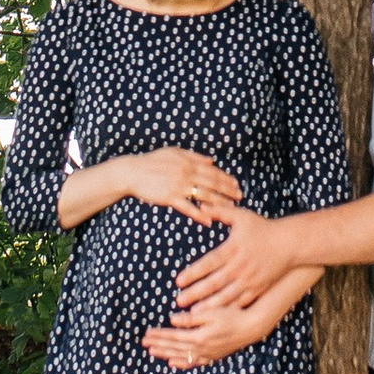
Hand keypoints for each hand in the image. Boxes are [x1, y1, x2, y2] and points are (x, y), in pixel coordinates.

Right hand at [122, 150, 242, 221]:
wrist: (133, 172)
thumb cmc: (153, 161)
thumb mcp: (174, 152)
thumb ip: (194, 156)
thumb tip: (211, 161)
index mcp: (188, 162)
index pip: (212, 171)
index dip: (226, 178)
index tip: (236, 184)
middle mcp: (186, 173)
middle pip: (212, 183)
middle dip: (228, 191)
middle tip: (240, 198)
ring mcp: (179, 186)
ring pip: (204, 195)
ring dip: (219, 203)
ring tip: (230, 209)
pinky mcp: (170, 198)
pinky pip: (188, 208)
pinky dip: (199, 214)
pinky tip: (208, 220)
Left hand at [142, 296, 279, 370]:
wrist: (251, 328)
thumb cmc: (232, 315)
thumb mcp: (211, 312)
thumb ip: (191, 318)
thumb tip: (172, 320)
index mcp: (199, 336)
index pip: (173, 336)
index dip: (159, 335)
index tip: (147, 333)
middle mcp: (201, 348)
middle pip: (174, 347)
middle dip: (158, 344)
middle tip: (143, 343)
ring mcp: (207, 354)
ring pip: (181, 356)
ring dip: (166, 354)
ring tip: (152, 352)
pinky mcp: (212, 356)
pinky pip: (194, 363)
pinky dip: (182, 363)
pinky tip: (173, 363)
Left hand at [174, 211, 298, 318]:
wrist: (289, 243)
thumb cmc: (263, 228)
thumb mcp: (241, 216)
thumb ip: (220, 211)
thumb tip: (201, 206)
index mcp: (233, 249)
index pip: (209, 263)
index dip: (193, 272)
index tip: (178, 281)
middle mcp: (240, 266)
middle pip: (214, 282)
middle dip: (196, 293)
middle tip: (179, 300)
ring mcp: (249, 280)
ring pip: (226, 296)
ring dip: (209, 305)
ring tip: (194, 313)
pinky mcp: (258, 288)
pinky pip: (242, 301)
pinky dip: (229, 309)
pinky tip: (218, 316)